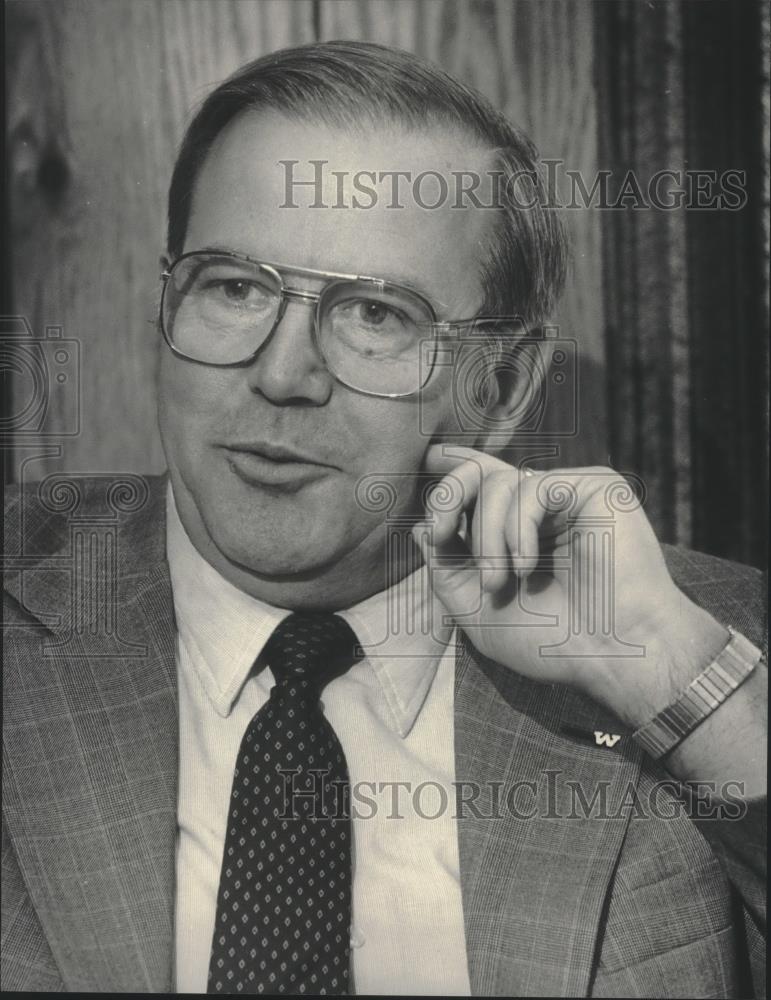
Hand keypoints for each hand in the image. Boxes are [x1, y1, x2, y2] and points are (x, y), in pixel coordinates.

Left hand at [412, 445, 727, 727]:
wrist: (612, 655)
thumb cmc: (552, 643)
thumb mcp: (477, 611)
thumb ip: (446, 569)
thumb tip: (419, 528)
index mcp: (517, 533)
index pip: (480, 487)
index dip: (454, 469)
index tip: (431, 458)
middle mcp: (542, 509)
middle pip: (479, 473)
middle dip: (447, 500)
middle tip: (442, 537)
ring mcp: (569, 495)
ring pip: (499, 483)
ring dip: (486, 537)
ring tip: (499, 580)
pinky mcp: (596, 487)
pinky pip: (532, 488)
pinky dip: (516, 529)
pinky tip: (526, 565)